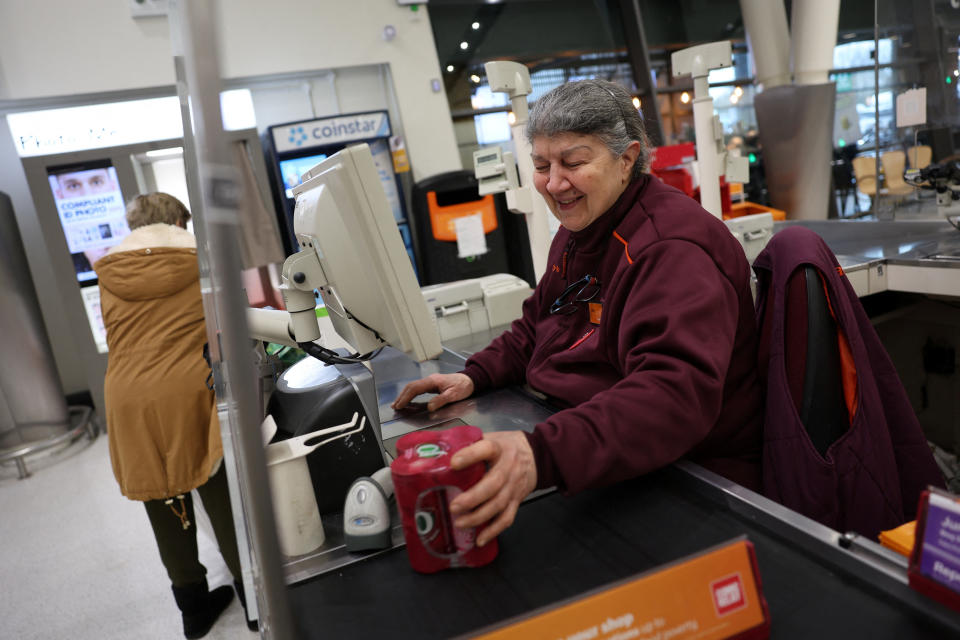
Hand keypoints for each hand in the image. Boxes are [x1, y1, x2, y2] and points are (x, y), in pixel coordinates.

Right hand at [391, 373, 473, 411]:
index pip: (415, 388)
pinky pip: (417, 388)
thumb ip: (441, 400)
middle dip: (402, 396)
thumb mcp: (453, 395)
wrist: (470, 380)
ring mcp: (430, 381)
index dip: (406, 397)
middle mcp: (429, 380)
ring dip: (404, 395)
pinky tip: (408, 399)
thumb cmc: (463, 386)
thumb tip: (430, 407)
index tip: (400, 405)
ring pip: (413, 386)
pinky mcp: (432, 384)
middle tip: (395, 406)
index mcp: (433, 381)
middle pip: (411, 386)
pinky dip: (410, 394)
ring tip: (397, 404)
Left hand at [448, 431, 536, 546]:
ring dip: (479, 517)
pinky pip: (507, 518)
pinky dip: (493, 531)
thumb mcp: (492, 438)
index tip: (454, 463)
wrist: (537, 456)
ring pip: (498, 504)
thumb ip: (472, 445)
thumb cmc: (507, 447)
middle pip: (493, 484)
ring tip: (459, 523)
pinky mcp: (517, 500)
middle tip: (454, 507)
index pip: (487, 449)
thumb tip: (442, 454)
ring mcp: (514, 486)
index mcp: (500, 448)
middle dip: (473, 498)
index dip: (470, 455)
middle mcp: (509, 468)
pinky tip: (480, 539)